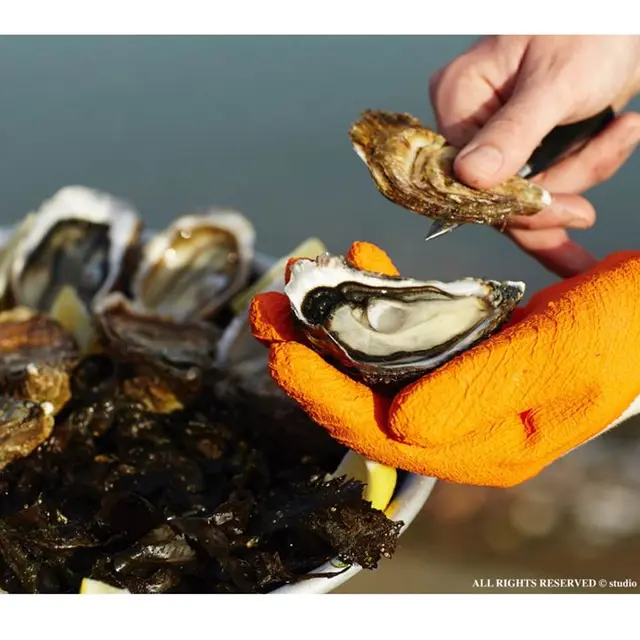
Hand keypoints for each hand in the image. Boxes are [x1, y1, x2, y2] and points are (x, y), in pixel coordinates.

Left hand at [249, 241, 639, 487]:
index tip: (282, 353)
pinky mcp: (457, 354)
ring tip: (299, 283)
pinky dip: (380, 298)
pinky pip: (403, 332)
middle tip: (268, 309)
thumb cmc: (621, 330)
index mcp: (483, 446)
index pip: (383, 433)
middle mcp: (459, 426)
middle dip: (309, 354)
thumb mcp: (557, 357)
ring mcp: (455, 389)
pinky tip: (365, 263)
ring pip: (373, 363)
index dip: (325, 396)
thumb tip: (398, 427)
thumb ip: (478, 392)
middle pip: (363, 399)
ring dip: (332, 321)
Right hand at [429, 35, 639, 277]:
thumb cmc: (588, 29)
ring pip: (527, 191)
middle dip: (560, 188)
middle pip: (498, 191)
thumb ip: (512, 132)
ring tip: (626, 127)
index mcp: (458, 99)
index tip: (570, 211)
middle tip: (593, 203)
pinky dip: (584, 171)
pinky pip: (544, 183)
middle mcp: (468, 122)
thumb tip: (469, 178)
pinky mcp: (522, 146)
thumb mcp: (554, 82)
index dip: (516, 202)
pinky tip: (617, 136)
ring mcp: (494, 137)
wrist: (624, 16)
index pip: (469, 176)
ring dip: (583, 171)